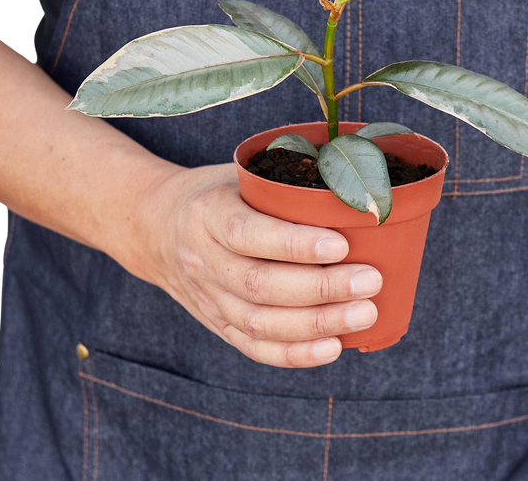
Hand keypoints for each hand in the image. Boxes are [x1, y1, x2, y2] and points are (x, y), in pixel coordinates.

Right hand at [131, 162, 382, 367]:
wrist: (156, 228)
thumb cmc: (217, 194)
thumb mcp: (239, 174)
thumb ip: (282, 182)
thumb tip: (352, 187)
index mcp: (208, 213)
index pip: (248, 233)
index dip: (295, 244)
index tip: (342, 245)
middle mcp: (203, 259)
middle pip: (260, 285)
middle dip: (321, 288)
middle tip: (371, 280)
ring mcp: (208, 297)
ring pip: (260, 322)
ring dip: (317, 324)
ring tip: (365, 313)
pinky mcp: (217, 324)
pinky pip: (254, 347)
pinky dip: (295, 354)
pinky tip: (333, 347)